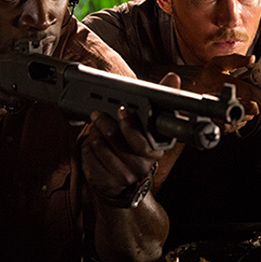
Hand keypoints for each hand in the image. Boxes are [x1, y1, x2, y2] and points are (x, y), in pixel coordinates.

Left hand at [81, 72, 180, 200]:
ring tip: (95, 128)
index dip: (130, 125)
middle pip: (118, 142)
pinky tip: (92, 144)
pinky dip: (87, 149)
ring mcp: (124, 176)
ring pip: (101, 149)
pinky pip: (89, 160)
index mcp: (156, 151)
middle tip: (98, 114)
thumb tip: (173, 78)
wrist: (124, 180)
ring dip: (94, 135)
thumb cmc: (136, 145)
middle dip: (105, 124)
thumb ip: (161, 99)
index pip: (142, 140)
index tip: (122, 110)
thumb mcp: (151, 123)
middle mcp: (142, 166)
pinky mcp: (107, 183)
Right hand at [186, 54, 260, 131]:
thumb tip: (251, 59)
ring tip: (243, 103)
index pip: (243, 90)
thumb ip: (236, 60)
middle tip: (257, 101)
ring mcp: (216, 113)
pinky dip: (240, 120)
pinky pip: (234, 126)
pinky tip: (237, 111)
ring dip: (247, 112)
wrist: (191, 91)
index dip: (258, 94)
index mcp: (218, 81)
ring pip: (242, 118)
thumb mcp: (219, 62)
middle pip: (245, 108)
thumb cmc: (206, 77)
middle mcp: (217, 98)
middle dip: (254, 105)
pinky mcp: (216, 123)